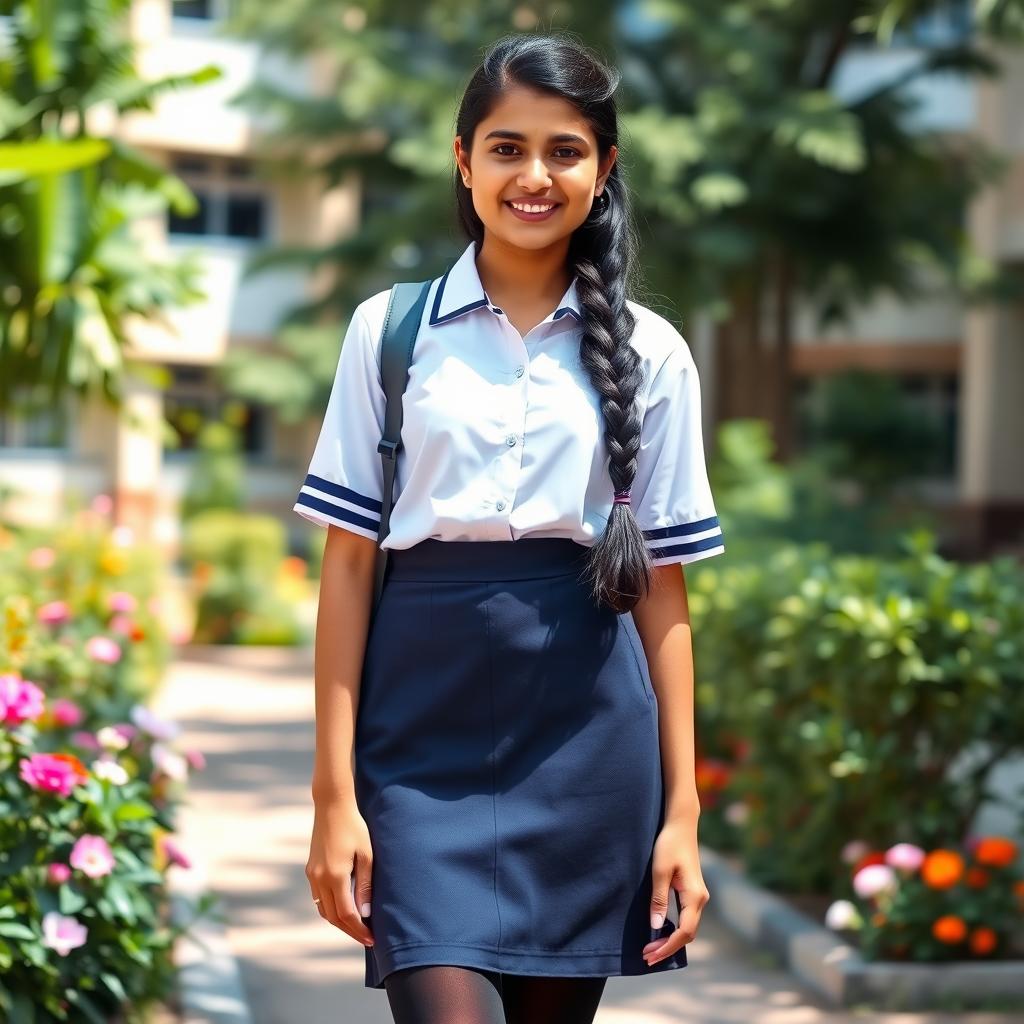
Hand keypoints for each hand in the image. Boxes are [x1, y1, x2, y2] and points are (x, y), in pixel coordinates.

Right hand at [306, 796, 374, 947]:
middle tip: (367, 939)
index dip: (359, 930)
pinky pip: (318, 898)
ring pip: (323, 910)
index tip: (372, 939)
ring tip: (357, 927)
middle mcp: (319, 879)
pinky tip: (343, 908)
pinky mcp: (310, 870)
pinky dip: (330, 909)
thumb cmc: (354, 827)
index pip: (346, 914)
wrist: (332, 806)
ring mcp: (312, 875)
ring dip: (339, 922)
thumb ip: (365, 884)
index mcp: (334, 876)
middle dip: (350, 931)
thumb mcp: (366, 854)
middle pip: (333, 917)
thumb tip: (365, 913)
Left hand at [643, 818, 709, 965]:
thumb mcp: (660, 871)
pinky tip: (660, 931)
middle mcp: (700, 899)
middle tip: (646, 956)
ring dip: (670, 940)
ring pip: (687, 927)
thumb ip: (658, 899)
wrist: (681, 824)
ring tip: (650, 948)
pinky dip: (673, 929)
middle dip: (667, 947)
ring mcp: (698, 896)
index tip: (650, 954)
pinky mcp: (692, 892)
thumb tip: (656, 927)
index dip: (667, 946)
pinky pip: (685, 918)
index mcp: (695, 896)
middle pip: (687, 934)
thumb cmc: (669, 844)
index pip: (684, 932)